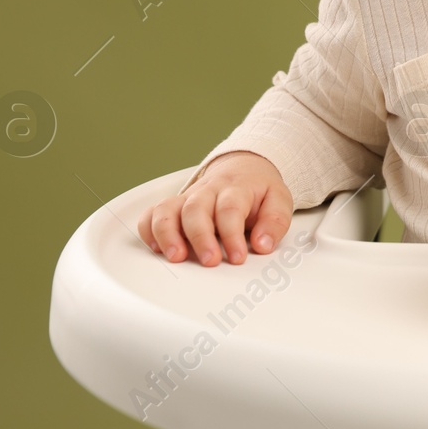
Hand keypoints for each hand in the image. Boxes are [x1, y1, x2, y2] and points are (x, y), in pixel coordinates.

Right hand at [138, 151, 291, 266]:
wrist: (244, 167)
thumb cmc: (259, 190)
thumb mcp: (278, 200)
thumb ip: (275, 222)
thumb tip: (263, 245)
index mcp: (235, 188)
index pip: (229, 209)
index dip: (231, 235)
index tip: (238, 257)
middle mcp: (207, 191)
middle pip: (195, 209)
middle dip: (200, 237)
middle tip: (210, 261)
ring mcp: (188, 197)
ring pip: (167, 210)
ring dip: (167, 234)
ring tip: (176, 257)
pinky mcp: (174, 206)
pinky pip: (152, 214)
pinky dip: (149, 230)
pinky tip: (157, 249)